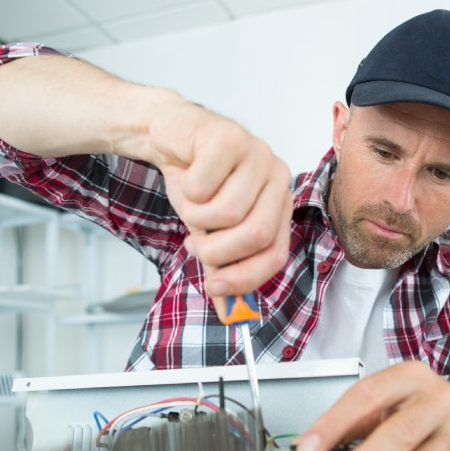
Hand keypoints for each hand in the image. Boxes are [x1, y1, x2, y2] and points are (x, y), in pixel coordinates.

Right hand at [149, 100, 292, 300]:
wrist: (169, 135)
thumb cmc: (197, 182)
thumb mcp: (210, 233)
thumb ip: (222, 269)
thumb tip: (229, 315)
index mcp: (280, 202)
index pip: (276, 252)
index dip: (246, 276)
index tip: (215, 285)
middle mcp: (276, 177)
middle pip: (256, 234)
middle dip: (216, 250)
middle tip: (195, 244)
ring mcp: (257, 154)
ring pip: (227, 212)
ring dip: (196, 218)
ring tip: (190, 203)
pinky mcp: (229, 137)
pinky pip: (204, 185)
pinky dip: (186, 189)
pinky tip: (187, 175)